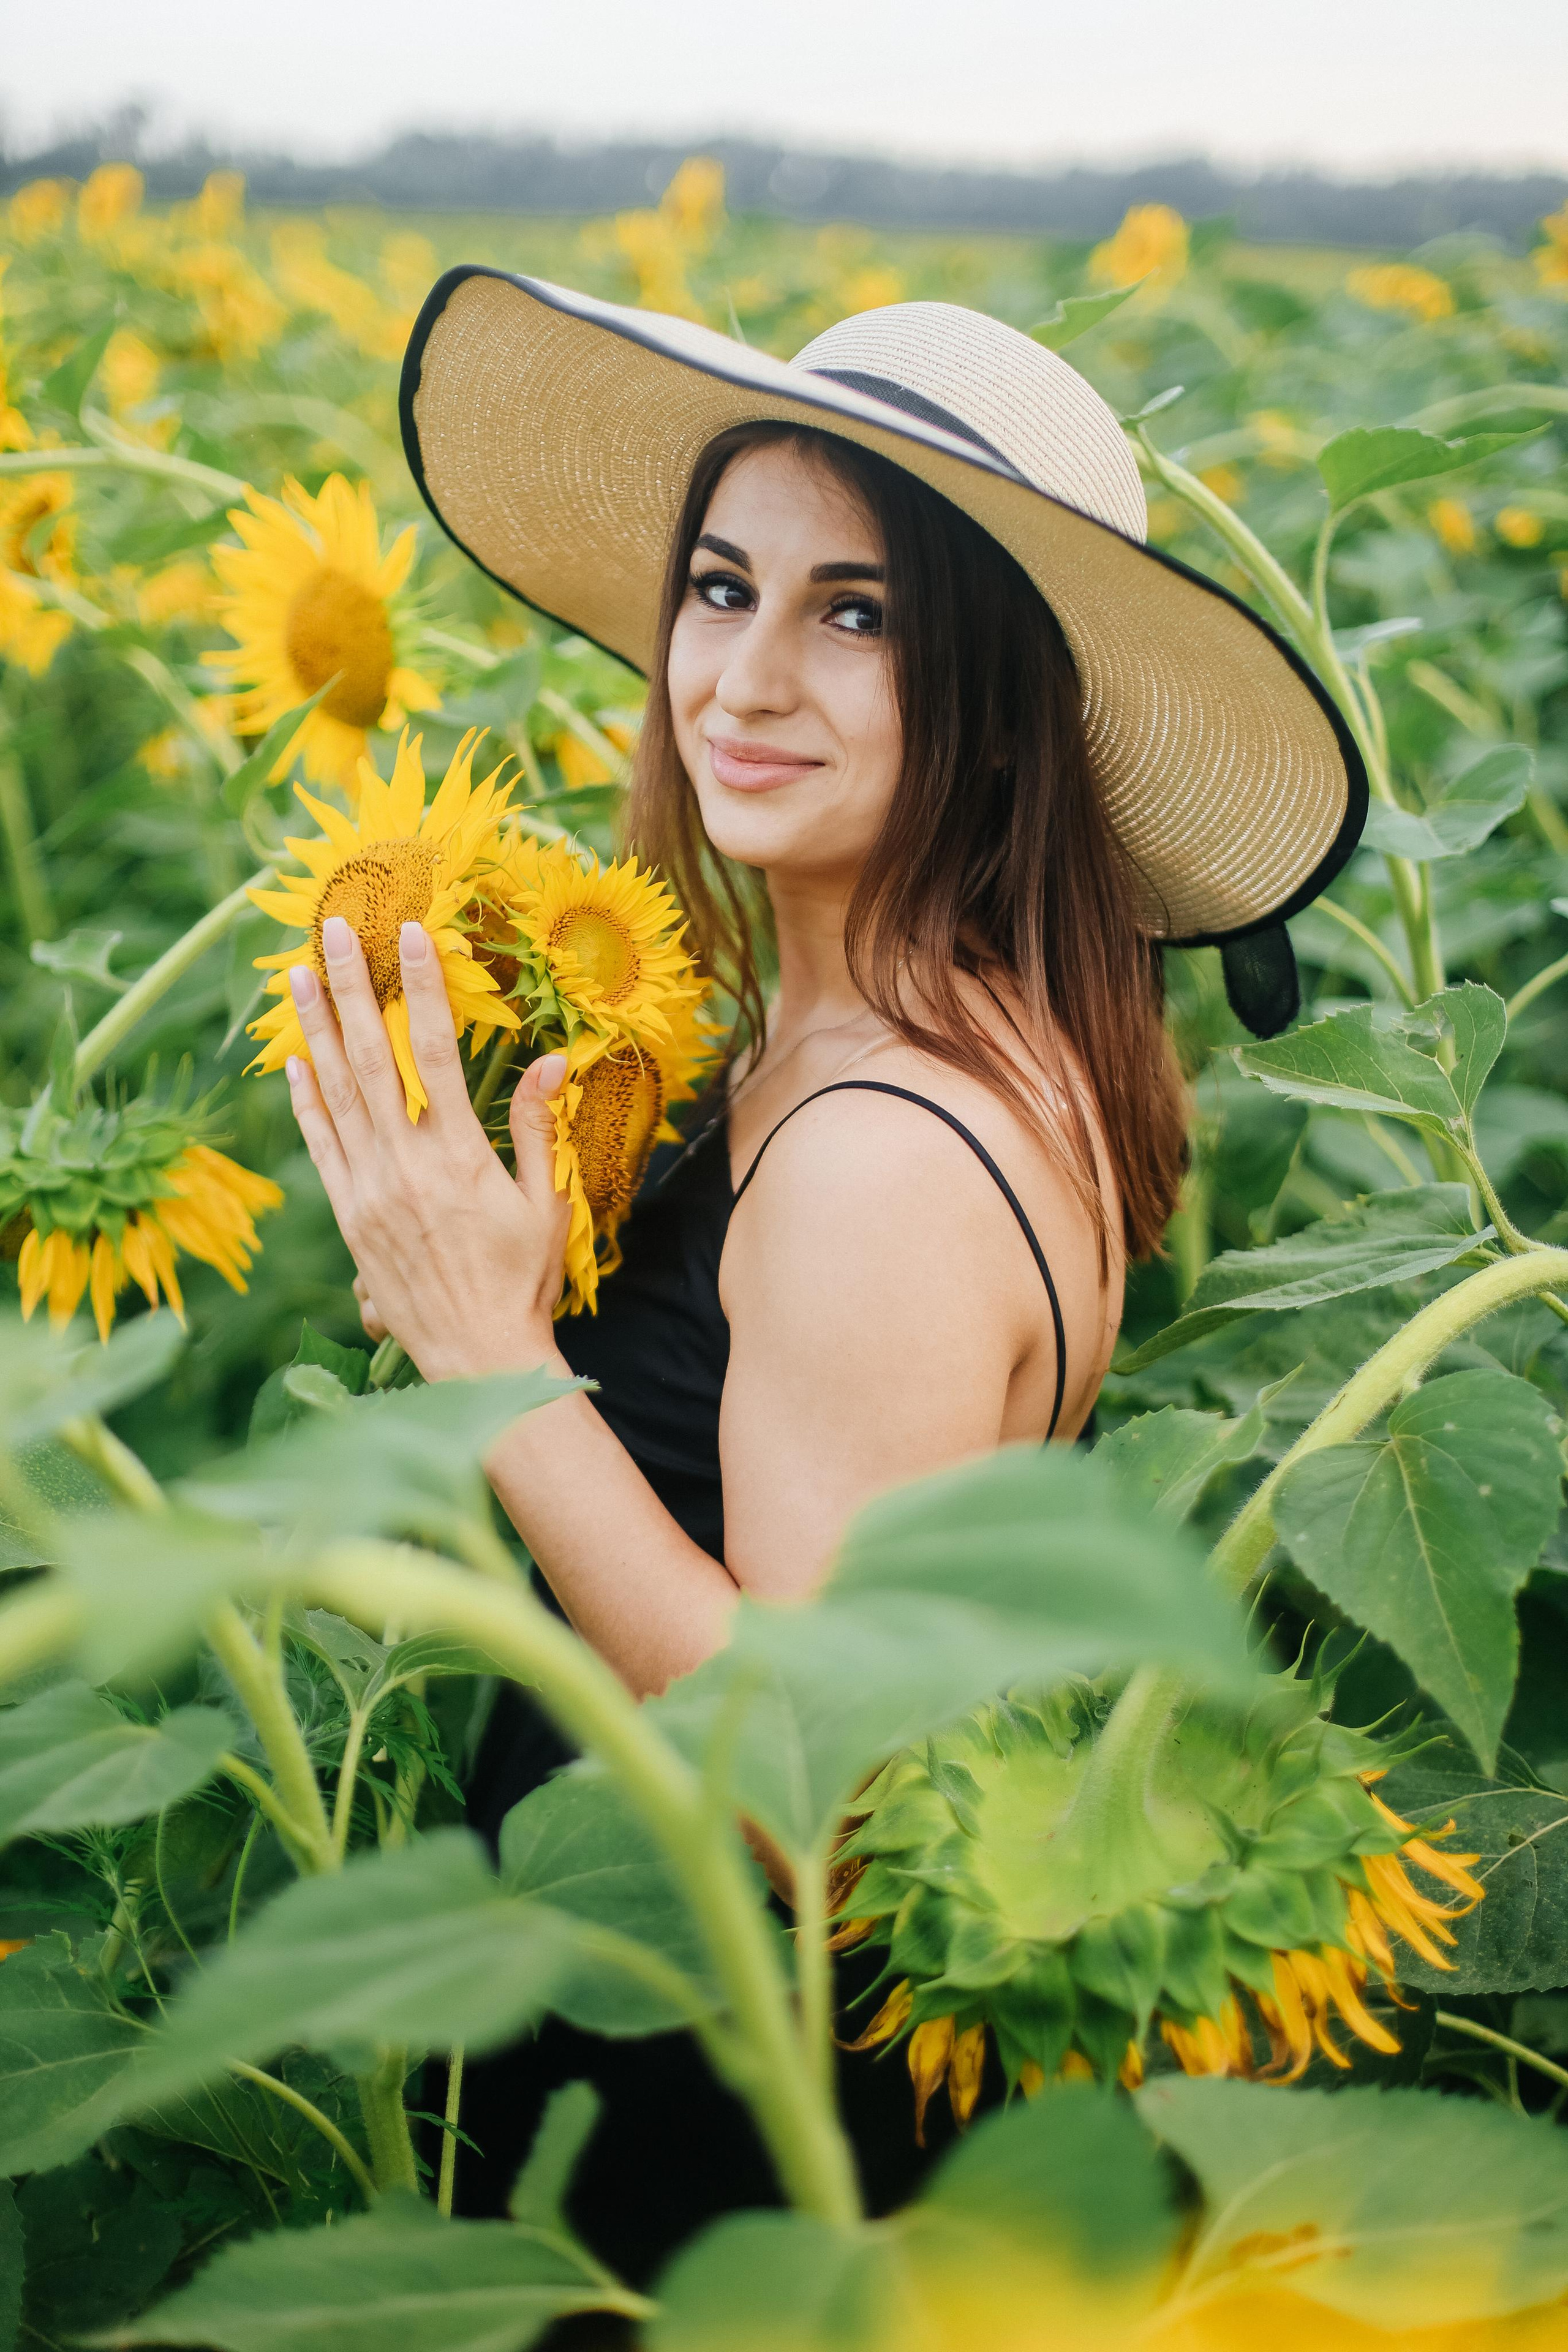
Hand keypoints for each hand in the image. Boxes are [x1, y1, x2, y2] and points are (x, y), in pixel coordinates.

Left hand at [283, 913, 570, 1381]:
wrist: (476, 1355)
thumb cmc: (522, 1280)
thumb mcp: (546, 1203)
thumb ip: (539, 1129)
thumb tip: (551, 1062)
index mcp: (456, 1154)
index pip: (436, 1050)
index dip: (422, 987)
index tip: (411, 934)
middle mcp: (403, 1164)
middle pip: (371, 1056)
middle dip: (352, 987)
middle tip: (331, 929)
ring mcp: (367, 1189)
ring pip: (335, 1092)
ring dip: (315, 1029)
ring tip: (298, 975)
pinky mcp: (347, 1215)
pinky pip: (320, 1145)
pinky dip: (305, 1100)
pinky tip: (295, 1060)